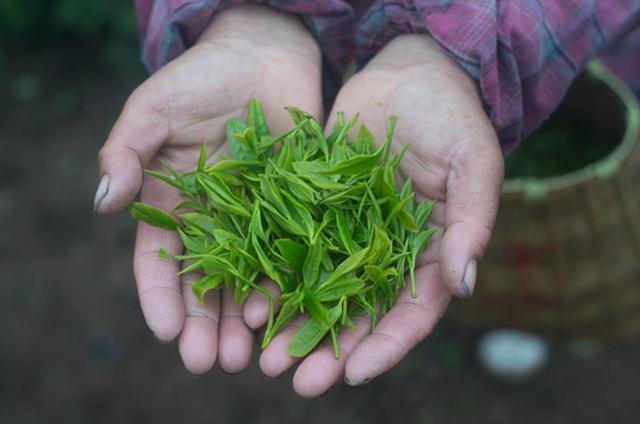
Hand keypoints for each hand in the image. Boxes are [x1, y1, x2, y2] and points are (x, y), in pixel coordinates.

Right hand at [94, 5, 322, 374]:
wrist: (264, 56)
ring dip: (245, 321)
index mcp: (174, 206)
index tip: (163, 331)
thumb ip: (126, 150)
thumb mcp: (154, 107)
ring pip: (249, 280)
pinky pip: (293, 254)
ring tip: (247, 357)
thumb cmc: (202, 77)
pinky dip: (289, 285)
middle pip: (206, 284)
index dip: (160, 297)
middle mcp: (216, 222)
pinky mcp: (297, 210)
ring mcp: (258, 220)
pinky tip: (286, 314)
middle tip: (206, 363)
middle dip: (204, 325)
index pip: (160, 261)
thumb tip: (102, 203)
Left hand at [248, 34, 503, 396]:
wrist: (408, 73)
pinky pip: (292, 247)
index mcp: (429, 252)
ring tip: (262, 354)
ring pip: (318, 288)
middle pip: (357, 312)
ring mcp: (347, 232)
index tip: (354, 375)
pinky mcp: (315, 207)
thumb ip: (470, 223)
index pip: (411, 312)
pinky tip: (247, 299)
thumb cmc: (452, 116)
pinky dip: (271, 275)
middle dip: (328, 348)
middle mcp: (385, 252)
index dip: (385, 346)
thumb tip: (466, 284)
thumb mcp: (473, 164)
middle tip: (295, 380)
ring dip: (293, 323)